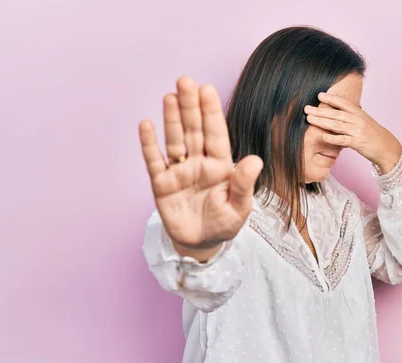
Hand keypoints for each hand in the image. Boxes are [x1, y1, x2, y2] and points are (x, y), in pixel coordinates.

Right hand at [139, 77, 262, 249]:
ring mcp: (179, 171)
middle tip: (185, 80)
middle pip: (194, 130)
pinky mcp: (161, 184)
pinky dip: (149, 144)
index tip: (207, 89)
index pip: (216, 135)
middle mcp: (199, 163)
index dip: (211, 113)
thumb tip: (255, 160)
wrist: (201, 243)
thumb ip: (244, 184)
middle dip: (190, 106)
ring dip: (172, 119)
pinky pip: (154, 161)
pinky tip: (146, 125)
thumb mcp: (239, 208)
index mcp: (221, 165)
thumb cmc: (223, 223)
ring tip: (170, 96)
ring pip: (175, 140)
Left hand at [304, 92, 401, 172]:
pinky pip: (342, 140)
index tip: (319, 95)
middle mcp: (357, 120)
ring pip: (336, 125)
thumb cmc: (372, 133)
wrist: (386, 146)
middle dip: (319, 111)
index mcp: (358, 113)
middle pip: (335, 114)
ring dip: (321, 122)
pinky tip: (323, 136)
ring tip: (309, 119)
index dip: (331, 98)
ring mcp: (357, 131)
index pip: (343, 103)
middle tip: (306, 108)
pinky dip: (332, 138)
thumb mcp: (363, 120)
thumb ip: (350, 115)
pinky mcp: (357, 143)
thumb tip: (335, 111)